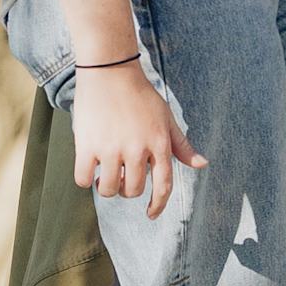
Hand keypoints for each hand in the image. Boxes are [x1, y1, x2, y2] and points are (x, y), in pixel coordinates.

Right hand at [72, 60, 204, 216]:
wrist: (110, 71)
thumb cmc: (141, 95)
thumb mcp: (166, 119)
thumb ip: (182, 145)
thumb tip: (202, 165)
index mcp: (159, 144)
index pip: (163, 186)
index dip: (158, 205)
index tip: (151, 214)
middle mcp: (137, 149)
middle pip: (132, 190)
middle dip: (127, 189)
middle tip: (121, 175)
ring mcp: (111, 149)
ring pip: (108, 189)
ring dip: (106, 187)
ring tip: (104, 173)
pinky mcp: (87, 145)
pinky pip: (83, 179)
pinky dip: (85, 179)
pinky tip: (88, 169)